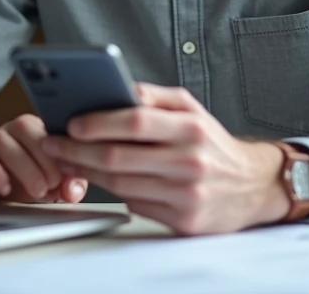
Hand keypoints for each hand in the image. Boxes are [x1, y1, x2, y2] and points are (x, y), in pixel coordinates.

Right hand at [0, 115, 88, 204]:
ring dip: (25, 167)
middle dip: (44, 157)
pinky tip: (7, 189)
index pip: (49, 128)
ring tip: (37, 191)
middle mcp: (10, 131)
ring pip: (3, 141)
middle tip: (54, 184)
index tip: (71, 174)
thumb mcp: (41, 183)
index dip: (63, 150)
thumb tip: (75, 190)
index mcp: (32, 131)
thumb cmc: (9, 177)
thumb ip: (63, 185)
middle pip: (26, 128)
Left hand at [41, 83, 290, 234]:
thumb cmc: (213, 144)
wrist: (254, 186)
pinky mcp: (183, 221)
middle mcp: (190, 161)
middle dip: (78, 150)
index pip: (136, 121)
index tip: (71, 122)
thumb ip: (155, 98)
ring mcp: (187, 194)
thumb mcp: (193, 110)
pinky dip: (112, 192)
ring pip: (121, 184)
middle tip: (54, 143)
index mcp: (193, 128)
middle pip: (119, 157)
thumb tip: (116, 89)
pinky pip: (135, 205)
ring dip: (86, 172)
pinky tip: (97, 180)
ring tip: (67, 160)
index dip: (98, 122)